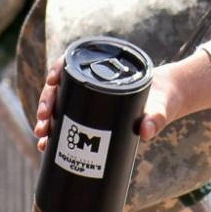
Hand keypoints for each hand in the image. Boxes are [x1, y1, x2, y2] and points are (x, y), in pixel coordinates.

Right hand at [36, 53, 210, 150]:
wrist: (169, 102)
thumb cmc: (165, 98)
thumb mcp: (162, 106)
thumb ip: (157, 118)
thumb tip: (147, 132)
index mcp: (104, 70)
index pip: (72, 64)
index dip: (57, 71)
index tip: (51, 83)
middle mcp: (93, 84)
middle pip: (60, 89)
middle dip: (46, 105)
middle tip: (43, 124)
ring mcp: (90, 100)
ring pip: (59, 106)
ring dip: (46, 121)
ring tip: (41, 138)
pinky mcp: (92, 116)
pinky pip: (68, 122)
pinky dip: (55, 133)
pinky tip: (45, 147)